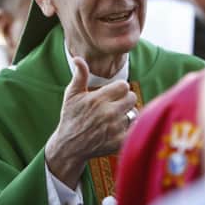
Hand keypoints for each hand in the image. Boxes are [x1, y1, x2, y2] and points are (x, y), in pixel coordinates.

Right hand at [45, 56, 136, 187]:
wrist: (69, 146)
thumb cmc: (71, 117)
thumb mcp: (72, 94)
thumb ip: (79, 75)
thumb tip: (78, 58)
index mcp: (98, 99)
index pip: (124, 86)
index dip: (119, 89)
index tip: (113, 94)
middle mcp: (108, 113)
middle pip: (132, 98)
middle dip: (125, 100)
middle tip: (116, 105)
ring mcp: (115, 128)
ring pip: (134, 114)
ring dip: (127, 115)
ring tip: (115, 118)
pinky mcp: (118, 142)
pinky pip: (134, 129)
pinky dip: (130, 129)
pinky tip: (119, 129)